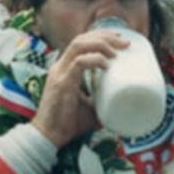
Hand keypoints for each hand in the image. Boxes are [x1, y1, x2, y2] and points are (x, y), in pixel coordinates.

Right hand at [31, 28, 129, 147]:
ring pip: (79, 45)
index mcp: (65, 68)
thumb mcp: (89, 108)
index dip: (100, 37)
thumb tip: (123, 104)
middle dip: (105, 36)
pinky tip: (107, 65)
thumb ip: (101, 100)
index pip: (81, 42)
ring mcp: (60, 73)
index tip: (120, 40)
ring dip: (101, 44)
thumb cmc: (68, 124)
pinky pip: (79, 63)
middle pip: (82, 38)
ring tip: (117, 51)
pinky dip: (95, 60)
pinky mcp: (62, 83)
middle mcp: (61, 66)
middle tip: (125, 42)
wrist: (49, 137)